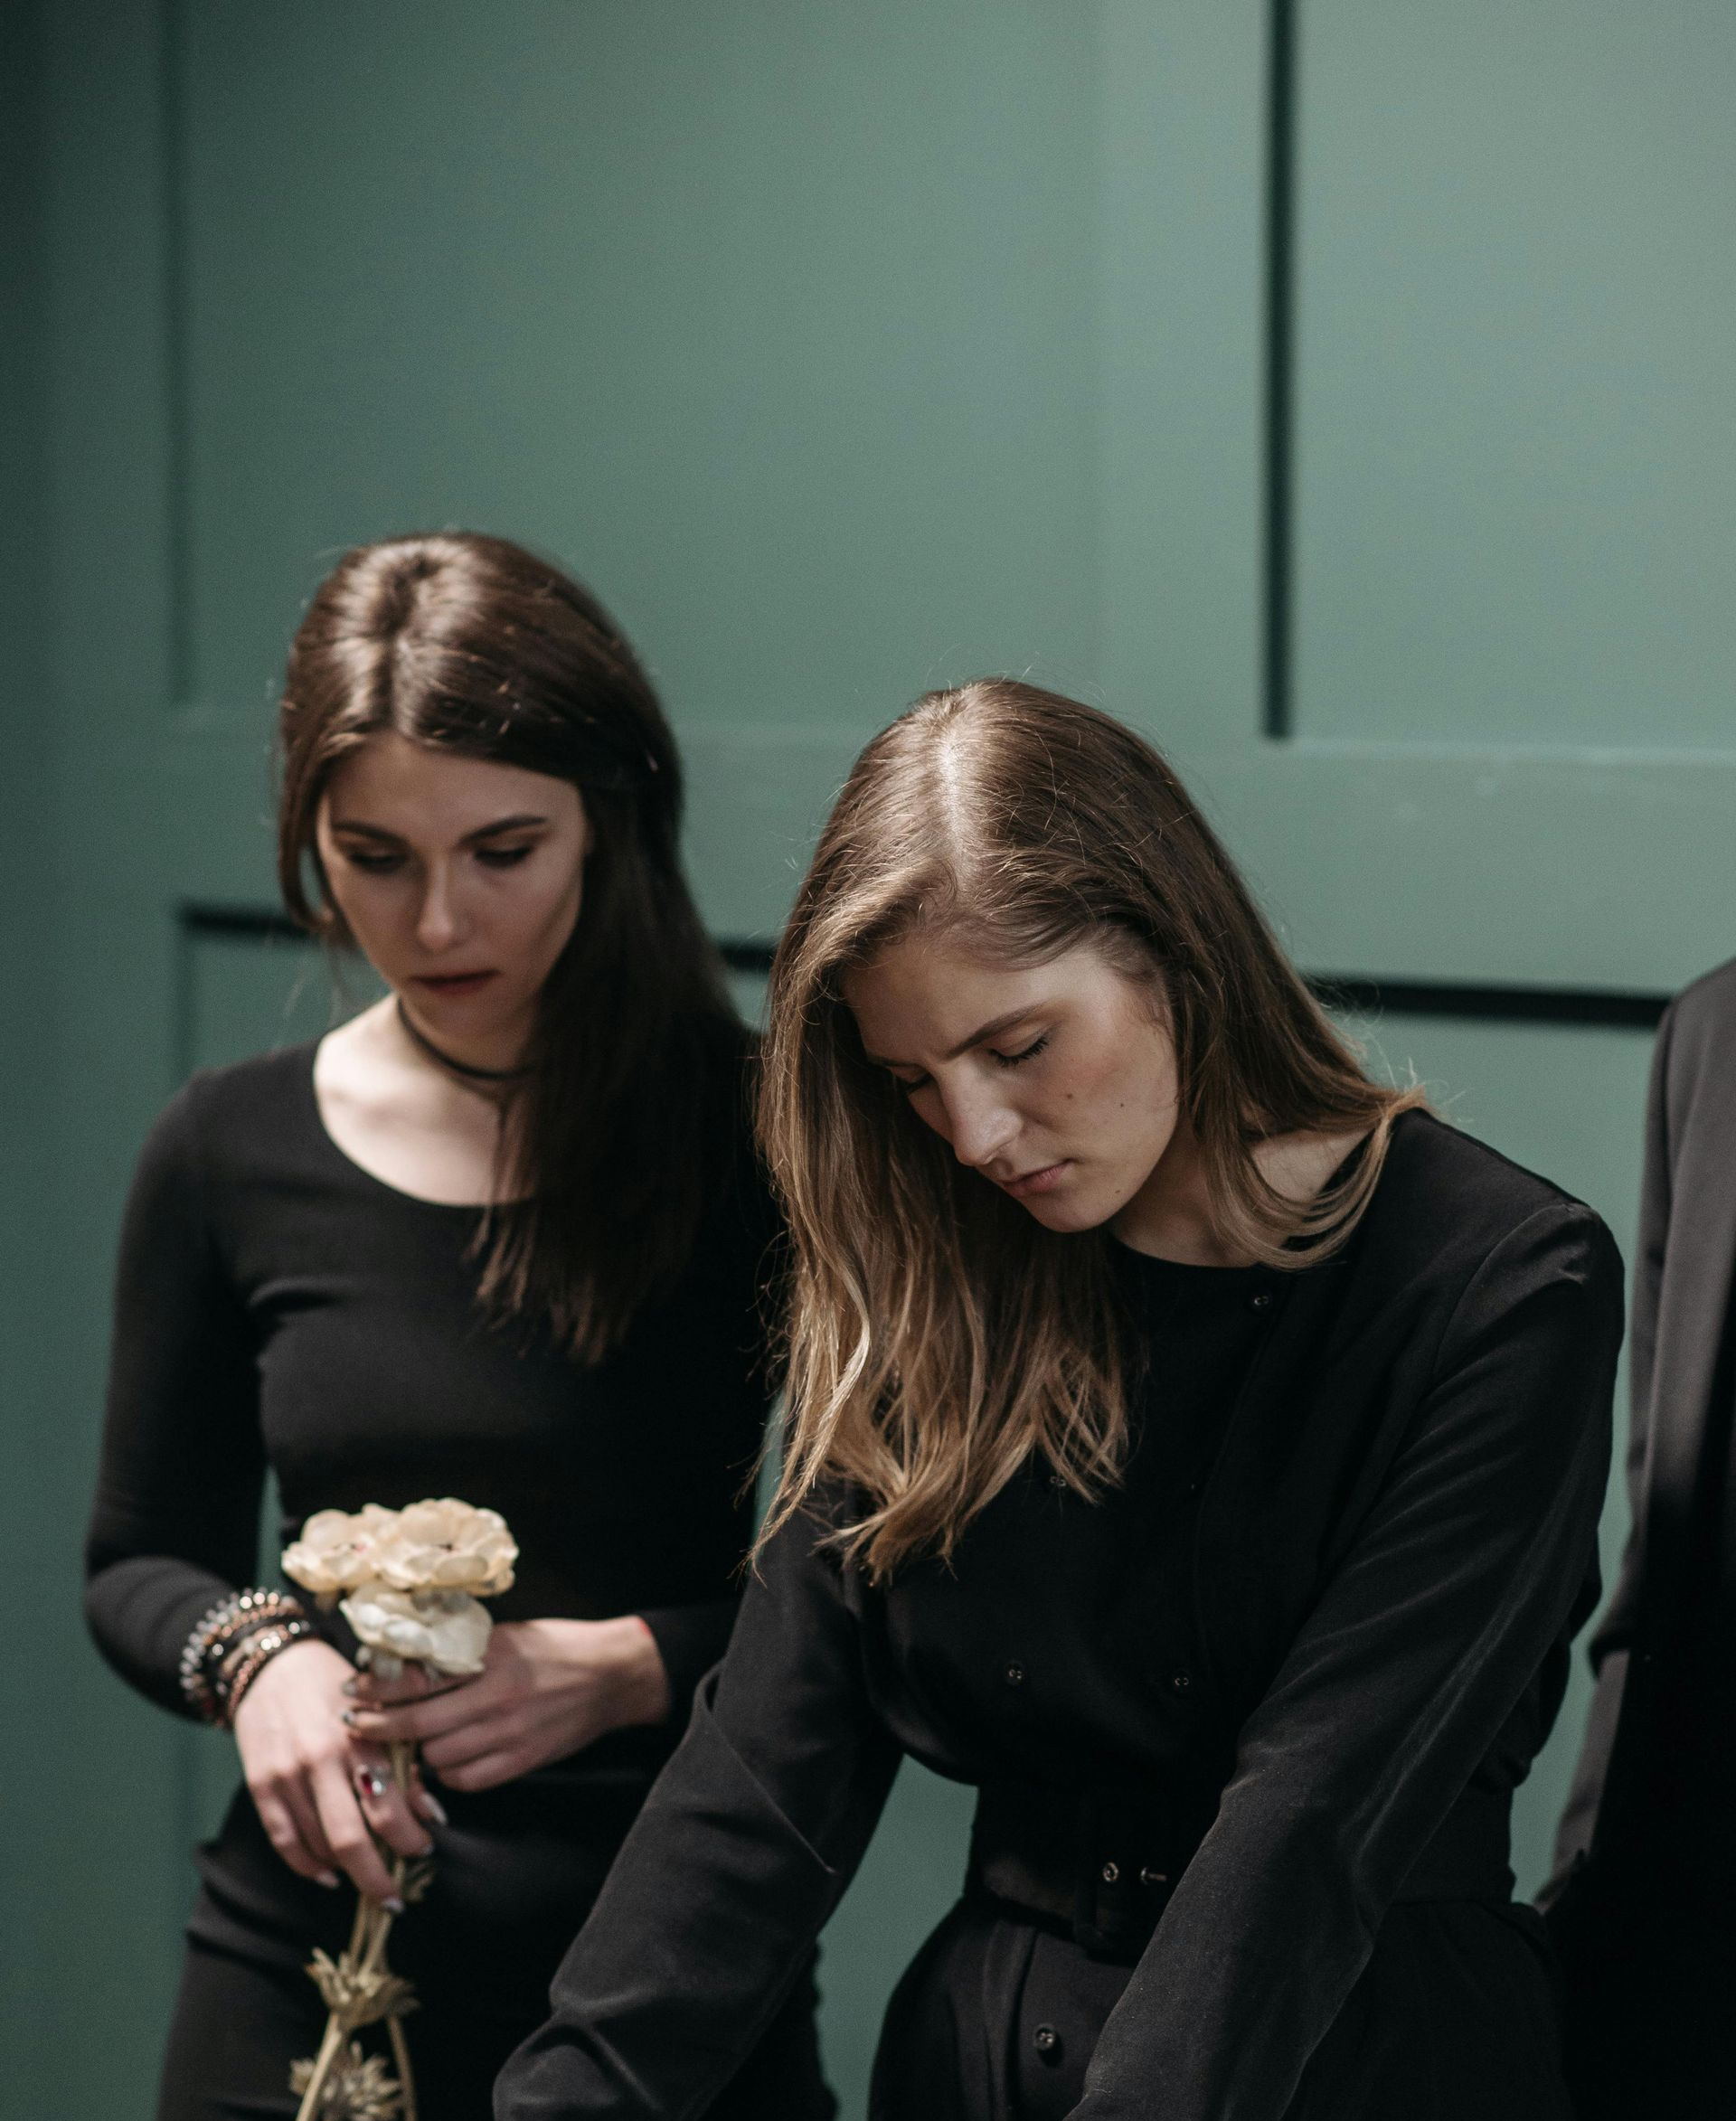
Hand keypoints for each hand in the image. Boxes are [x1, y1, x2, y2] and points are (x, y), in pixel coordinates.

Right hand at [231, 1636, 437, 1902]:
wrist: (276, 1665)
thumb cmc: (341, 1687)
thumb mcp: (382, 1711)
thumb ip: (407, 1758)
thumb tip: (431, 1814)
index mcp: (361, 1737)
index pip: (388, 1807)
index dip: (409, 1839)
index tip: (424, 1849)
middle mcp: (321, 1760)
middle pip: (351, 1840)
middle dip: (377, 1878)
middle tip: (395, 1898)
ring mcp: (287, 1775)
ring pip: (318, 1846)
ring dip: (347, 1870)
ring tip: (368, 1874)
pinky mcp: (260, 1786)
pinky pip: (284, 1842)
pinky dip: (308, 1866)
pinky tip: (329, 1874)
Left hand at [344, 1616, 671, 1792]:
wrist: (611, 1675)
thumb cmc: (554, 1647)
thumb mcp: (506, 1635)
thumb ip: (461, 1651)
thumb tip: (403, 1664)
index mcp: (489, 1656)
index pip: (418, 1678)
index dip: (378, 1689)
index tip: (353, 1689)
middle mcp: (496, 1695)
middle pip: (419, 1725)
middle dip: (379, 1728)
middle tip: (356, 1725)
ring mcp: (510, 1732)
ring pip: (438, 1757)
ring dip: (417, 1752)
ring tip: (410, 1741)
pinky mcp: (523, 1760)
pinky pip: (467, 1779)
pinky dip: (450, 1772)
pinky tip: (449, 1757)